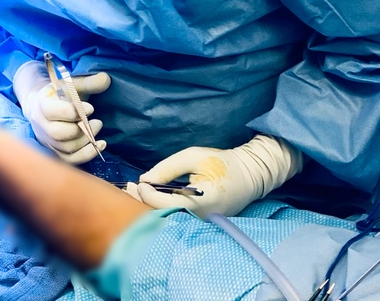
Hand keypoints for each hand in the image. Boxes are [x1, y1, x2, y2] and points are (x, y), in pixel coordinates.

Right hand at [13, 61, 110, 163]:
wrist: (45, 106)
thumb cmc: (61, 95)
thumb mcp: (72, 85)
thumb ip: (88, 82)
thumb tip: (106, 79)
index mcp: (41, 104)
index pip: (51, 111)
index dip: (72, 112)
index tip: (91, 107)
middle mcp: (41, 125)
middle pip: (58, 133)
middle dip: (81, 129)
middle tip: (97, 121)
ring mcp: (47, 141)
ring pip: (66, 148)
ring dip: (86, 140)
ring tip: (98, 126)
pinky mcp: (56, 152)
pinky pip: (70, 160)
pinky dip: (87, 155)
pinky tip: (101, 144)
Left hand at [130, 135, 303, 217]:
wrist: (250, 174)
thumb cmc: (222, 162)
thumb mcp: (193, 157)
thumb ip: (167, 168)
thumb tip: (144, 180)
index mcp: (201, 203)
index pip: (165, 206)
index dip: (147, 195)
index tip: (138, 182)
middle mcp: (201, 218)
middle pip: (164, 217)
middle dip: (143, 203)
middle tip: (130, 187)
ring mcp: (203, 223)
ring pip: (169, 219)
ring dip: (150, 206)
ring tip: (136, 190)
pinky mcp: (202, 222)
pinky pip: (177, 217)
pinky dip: (161, 208)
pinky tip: (150, 197)